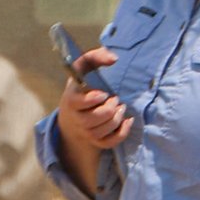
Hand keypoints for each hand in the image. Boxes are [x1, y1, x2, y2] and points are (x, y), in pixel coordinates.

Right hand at [54, 45, 134, 199]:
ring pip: (104, 130)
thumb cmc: (81, 86)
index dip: (94, 99)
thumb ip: (96, 56)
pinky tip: (128, 121)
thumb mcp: (84, 68)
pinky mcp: (96, 141)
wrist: (72, 114)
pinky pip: (110, 142)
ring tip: (120, 108)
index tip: (103, 93)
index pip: (80, 103)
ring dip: (117, 117)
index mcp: (70, 100)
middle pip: (96, 118)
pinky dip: (122, 132)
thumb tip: (114, 58)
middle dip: (110, 108)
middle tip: (115, 99)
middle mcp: (76, 119)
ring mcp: (86, 132)